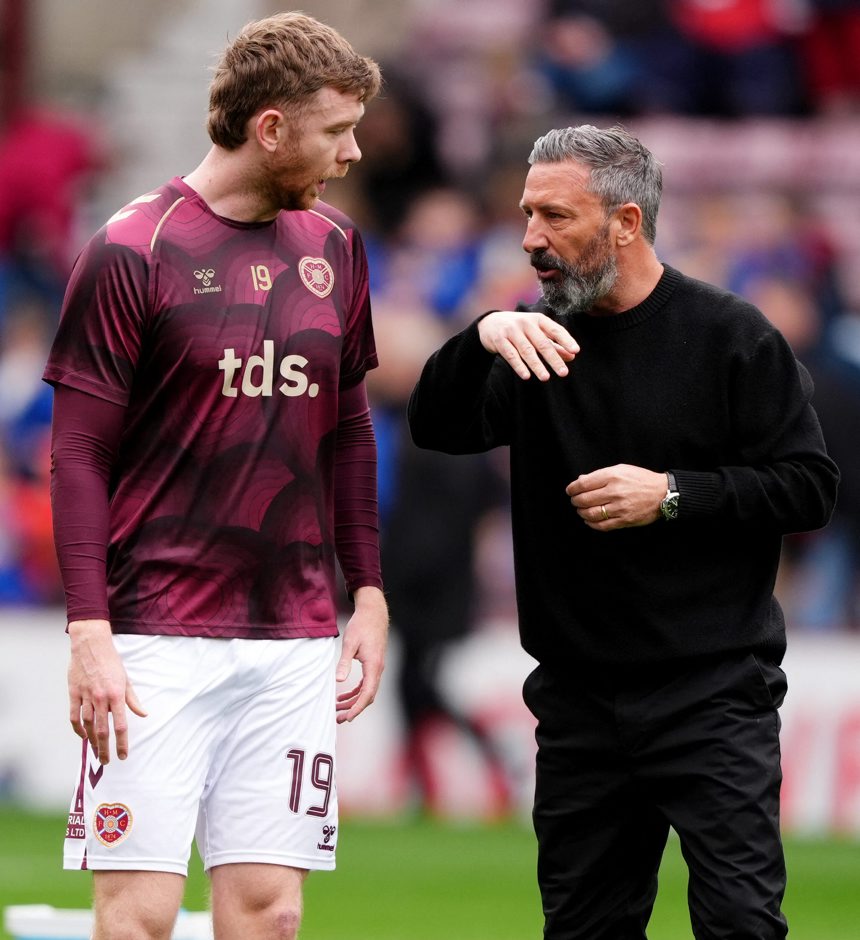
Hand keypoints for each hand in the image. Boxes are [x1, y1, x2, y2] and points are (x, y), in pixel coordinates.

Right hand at [68, 619, 146, 763]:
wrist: (91, 645)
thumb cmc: (111, 662)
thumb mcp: (126, 679)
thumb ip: (133, 699)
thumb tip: (143, 714)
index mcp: (117, 694)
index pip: (121, 725)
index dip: (122, 743)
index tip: (123, 755)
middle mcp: (101, 698)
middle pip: (103, 730)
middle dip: (105, 748)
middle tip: (106, 762)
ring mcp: (86, 696)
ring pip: (88, 725)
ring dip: (92, 741)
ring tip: (96, 751)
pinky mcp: (73, 693)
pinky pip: (74, 716)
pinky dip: (78, 728)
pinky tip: (83, 736)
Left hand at [335, 586, 388, 722]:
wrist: (373, 613)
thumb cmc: (361, 626)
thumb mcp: (350, 643)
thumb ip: (344, 662)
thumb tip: (339, 681)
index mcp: (373, 666)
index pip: (367, 693)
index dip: (357, 708)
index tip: (347, 717)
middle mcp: (378, 669)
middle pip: (368, 696)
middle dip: (354, 709)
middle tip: (339, 719)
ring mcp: (377, 667)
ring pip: (367, 691)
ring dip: (354, 702)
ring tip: (338, 710)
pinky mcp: (373, 664)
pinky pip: (366, 684)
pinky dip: (356, 692)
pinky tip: (343, 696)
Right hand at [478, 311, 578, 380]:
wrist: (490, 323)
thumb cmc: (520, 329)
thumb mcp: (537, 333)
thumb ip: (554, 344)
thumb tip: (572, 356)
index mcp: (538, 320)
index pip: (555, 330)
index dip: (566, 340)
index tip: (575, 351)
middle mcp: (526, 323)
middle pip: (542, 343)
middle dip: (554, 359)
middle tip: (564, 373)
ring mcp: (512, 331)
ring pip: (527, 350)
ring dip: (537, 365)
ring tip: (546, 378)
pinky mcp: (500, 340)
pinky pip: (511, 355)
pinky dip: (519, 366)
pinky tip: (526, 376)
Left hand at [566, 464, 666, 529]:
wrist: (663, 493)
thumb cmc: (641, 479)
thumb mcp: (621, 469)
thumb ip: (600, 475)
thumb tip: (580, 481)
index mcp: (612, 476)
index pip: (583, 484)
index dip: (572, 489)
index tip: (570, 491)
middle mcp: (615, 492)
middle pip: (584, 500)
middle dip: (575, 501)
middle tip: (575, 501)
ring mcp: (620, 507)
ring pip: (591, 514)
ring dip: (582, 513)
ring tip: (581, 510)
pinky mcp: (624, 520)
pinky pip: (602, 525)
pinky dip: (591, 524)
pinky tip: (589, 520)